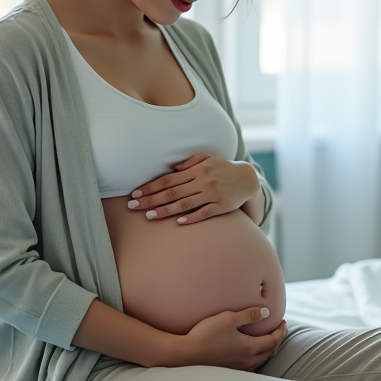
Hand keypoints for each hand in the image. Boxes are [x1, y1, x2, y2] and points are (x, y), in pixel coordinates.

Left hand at [128, 153, 260, 224]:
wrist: (248, 179)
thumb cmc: (223, 168)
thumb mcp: (208, 158)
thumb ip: (191, 161)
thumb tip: (174, 168)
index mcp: (197, 170)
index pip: (169, 179)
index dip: (151, 187)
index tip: (136, 194)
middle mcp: (203, 181)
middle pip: (173, 192)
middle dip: (151, 199)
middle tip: (133, 207)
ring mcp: (213, 194)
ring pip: (185, 204)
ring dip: (166, 210)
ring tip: (149, 215)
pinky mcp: (222, 206)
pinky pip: (205, 213)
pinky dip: (192, 217)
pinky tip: (179, 222)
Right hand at [174, 308, 286, 369]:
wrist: (184, 354)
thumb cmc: (206, 335)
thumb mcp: (228, 319)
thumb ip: (249, 315)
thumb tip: (266, 313)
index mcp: (249, 348)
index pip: (273, 341)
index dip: (280, 331)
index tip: (283, 322)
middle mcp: (246, 361)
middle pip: (269, 352)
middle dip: (276, 341)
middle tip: (278, 330)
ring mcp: (237, 368)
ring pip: (260, 361)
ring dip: (267, 350)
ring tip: (267, 340)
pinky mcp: (228, 371)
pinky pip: (249, 365)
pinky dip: (256, 357)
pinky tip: (250, 352)